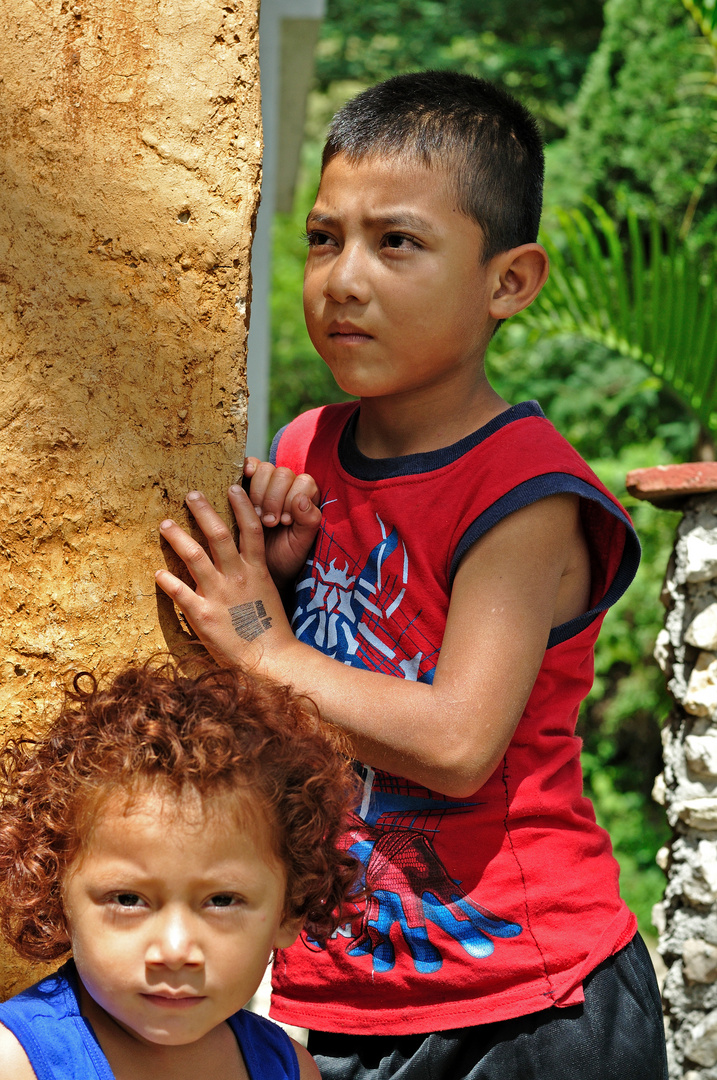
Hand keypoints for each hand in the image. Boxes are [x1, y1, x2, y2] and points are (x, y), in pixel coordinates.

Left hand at [155, 487, 297, 666]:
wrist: (271, 659)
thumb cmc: (271, 629)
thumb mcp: (268, 593)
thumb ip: (253, 575)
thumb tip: (241, 561)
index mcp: (256, 570)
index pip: (250, 529)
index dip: (241, 506)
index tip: (232, 487)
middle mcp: (237, 577)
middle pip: (219, 534)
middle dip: (203, 511)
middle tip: (190, 495)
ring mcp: (219, 594)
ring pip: (195, 556)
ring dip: (178, 537)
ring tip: (166, 524)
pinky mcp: (203, 615)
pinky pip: (180, 592)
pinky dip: (167, 580)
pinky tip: (157, 572)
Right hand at [243, 458, 321, 589]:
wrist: (262, 569)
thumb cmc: (285, 556)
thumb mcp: (301, 544)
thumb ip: (308, 521)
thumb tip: (301, 498)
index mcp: (307, 497)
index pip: (303, 482)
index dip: (292, 499)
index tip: (284, 522)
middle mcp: (289, 486)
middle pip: (282, 473)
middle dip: (273, 499)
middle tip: (268, 523)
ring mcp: (268, 483)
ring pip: (264, 469)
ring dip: (258, 493)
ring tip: (256, 516)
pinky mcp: (247, 484)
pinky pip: (248, 465)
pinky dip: (245, 470)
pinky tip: (240, 487)